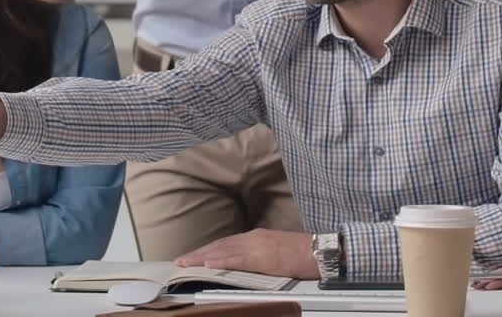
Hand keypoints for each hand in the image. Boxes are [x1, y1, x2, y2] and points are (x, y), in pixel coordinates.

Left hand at [175, 229, 317, 279]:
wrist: (320, 251)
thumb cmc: (303, 254)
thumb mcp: (276, 252)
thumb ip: (260, 255)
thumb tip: (247, 263)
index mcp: (256, 237)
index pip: (226, 243)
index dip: (207, 250)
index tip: (193, 255)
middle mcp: (253, 238)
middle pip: (220, 245)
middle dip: (199, 253)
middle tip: (180, 260)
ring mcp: (257, 245)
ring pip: (223, 251)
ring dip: (202, 257)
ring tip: (186, 262)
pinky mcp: (262, 256)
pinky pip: (236, 259)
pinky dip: (220, 260)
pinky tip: (208, 263)